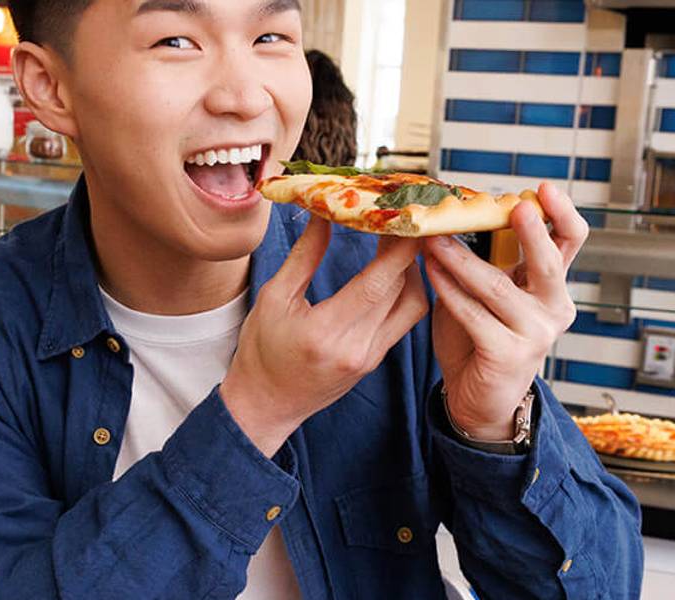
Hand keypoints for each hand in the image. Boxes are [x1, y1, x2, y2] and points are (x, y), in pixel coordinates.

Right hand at [225, 218, 428, 455]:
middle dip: (406, 250)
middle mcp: (357, 348)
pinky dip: (404, 291)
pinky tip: (393, 272)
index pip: (377, 285)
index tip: (405, 218)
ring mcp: (371, 357)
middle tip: (397, 219)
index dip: (398, 249)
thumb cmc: (262, 351)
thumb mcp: (274, 297)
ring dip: (412, 272)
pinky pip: (403, 320)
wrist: (265, 404)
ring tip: (397, 244)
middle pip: (400, 290)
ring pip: (412, 305)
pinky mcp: (376, 360)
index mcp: (326, 332)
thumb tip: (324, 214)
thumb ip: (304, 256)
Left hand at [423, 183, 587, 440]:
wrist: (478, 399)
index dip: (561, 214)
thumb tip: (460, 214)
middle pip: (550, 262)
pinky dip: (449, 291)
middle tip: (517, 205)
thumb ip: (488, 261)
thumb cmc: (480, 339)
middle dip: (533, 232)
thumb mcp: (490, 293)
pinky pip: (474, 315)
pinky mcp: (509, 355)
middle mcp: (553, 308)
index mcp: (552, 286)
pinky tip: (431, 271)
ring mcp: (535, 334)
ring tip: (435, 238)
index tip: (545, 189)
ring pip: (498, 287)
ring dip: (462, 259)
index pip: (570, 242)